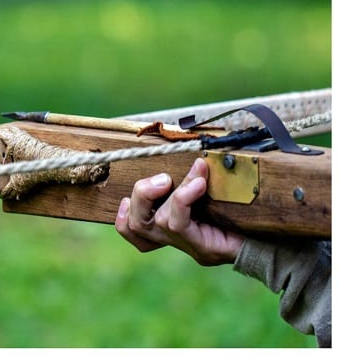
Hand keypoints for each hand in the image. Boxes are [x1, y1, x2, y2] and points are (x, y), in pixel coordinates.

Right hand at [114, 158, 244, 265]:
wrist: (279, 241)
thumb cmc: (246, 211)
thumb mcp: (214, 190)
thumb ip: (196, 179)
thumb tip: (192, 153)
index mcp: (172, 227)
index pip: (134, 229)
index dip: (123, 213)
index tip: (125, 196)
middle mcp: (174, 240)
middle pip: (135, 226)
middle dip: (139, 195)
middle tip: (162, 178)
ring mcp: (187, 246)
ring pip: (154, 223)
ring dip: (170, 192)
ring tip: (194, 175)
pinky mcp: (203, 249)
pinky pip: (179, 223)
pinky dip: (184, 198)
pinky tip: (200, 183)